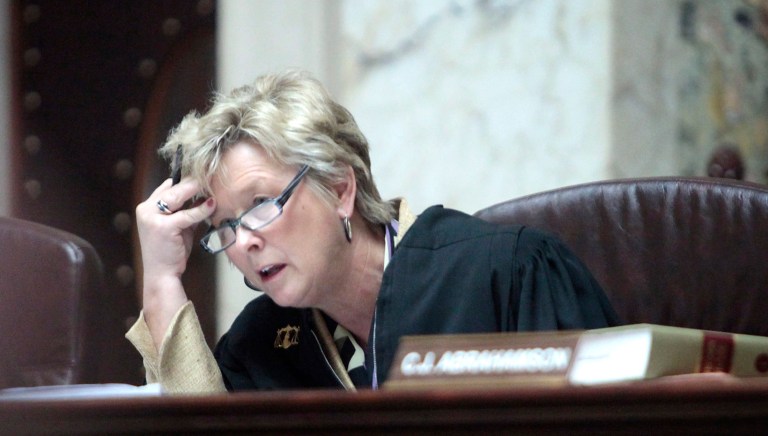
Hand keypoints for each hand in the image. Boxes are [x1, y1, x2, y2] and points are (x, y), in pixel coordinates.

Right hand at [135, 177, 214, 346]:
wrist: (161, 274)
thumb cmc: (171, 251)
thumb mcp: (178, 227)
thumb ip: (187, 211)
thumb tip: (206, 197)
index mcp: (146, 207)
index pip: (167, 186)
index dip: (185, 181)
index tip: (202, 175)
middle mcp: (146, 210)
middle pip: (173, 188)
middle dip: (193, 182)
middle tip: (210, 176)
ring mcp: (152, 218)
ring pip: (179, 196)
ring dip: (197, 189)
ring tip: (212, 184)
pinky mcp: (163, 227)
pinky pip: (188, 214)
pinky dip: (201, 209)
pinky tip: (212, 204)